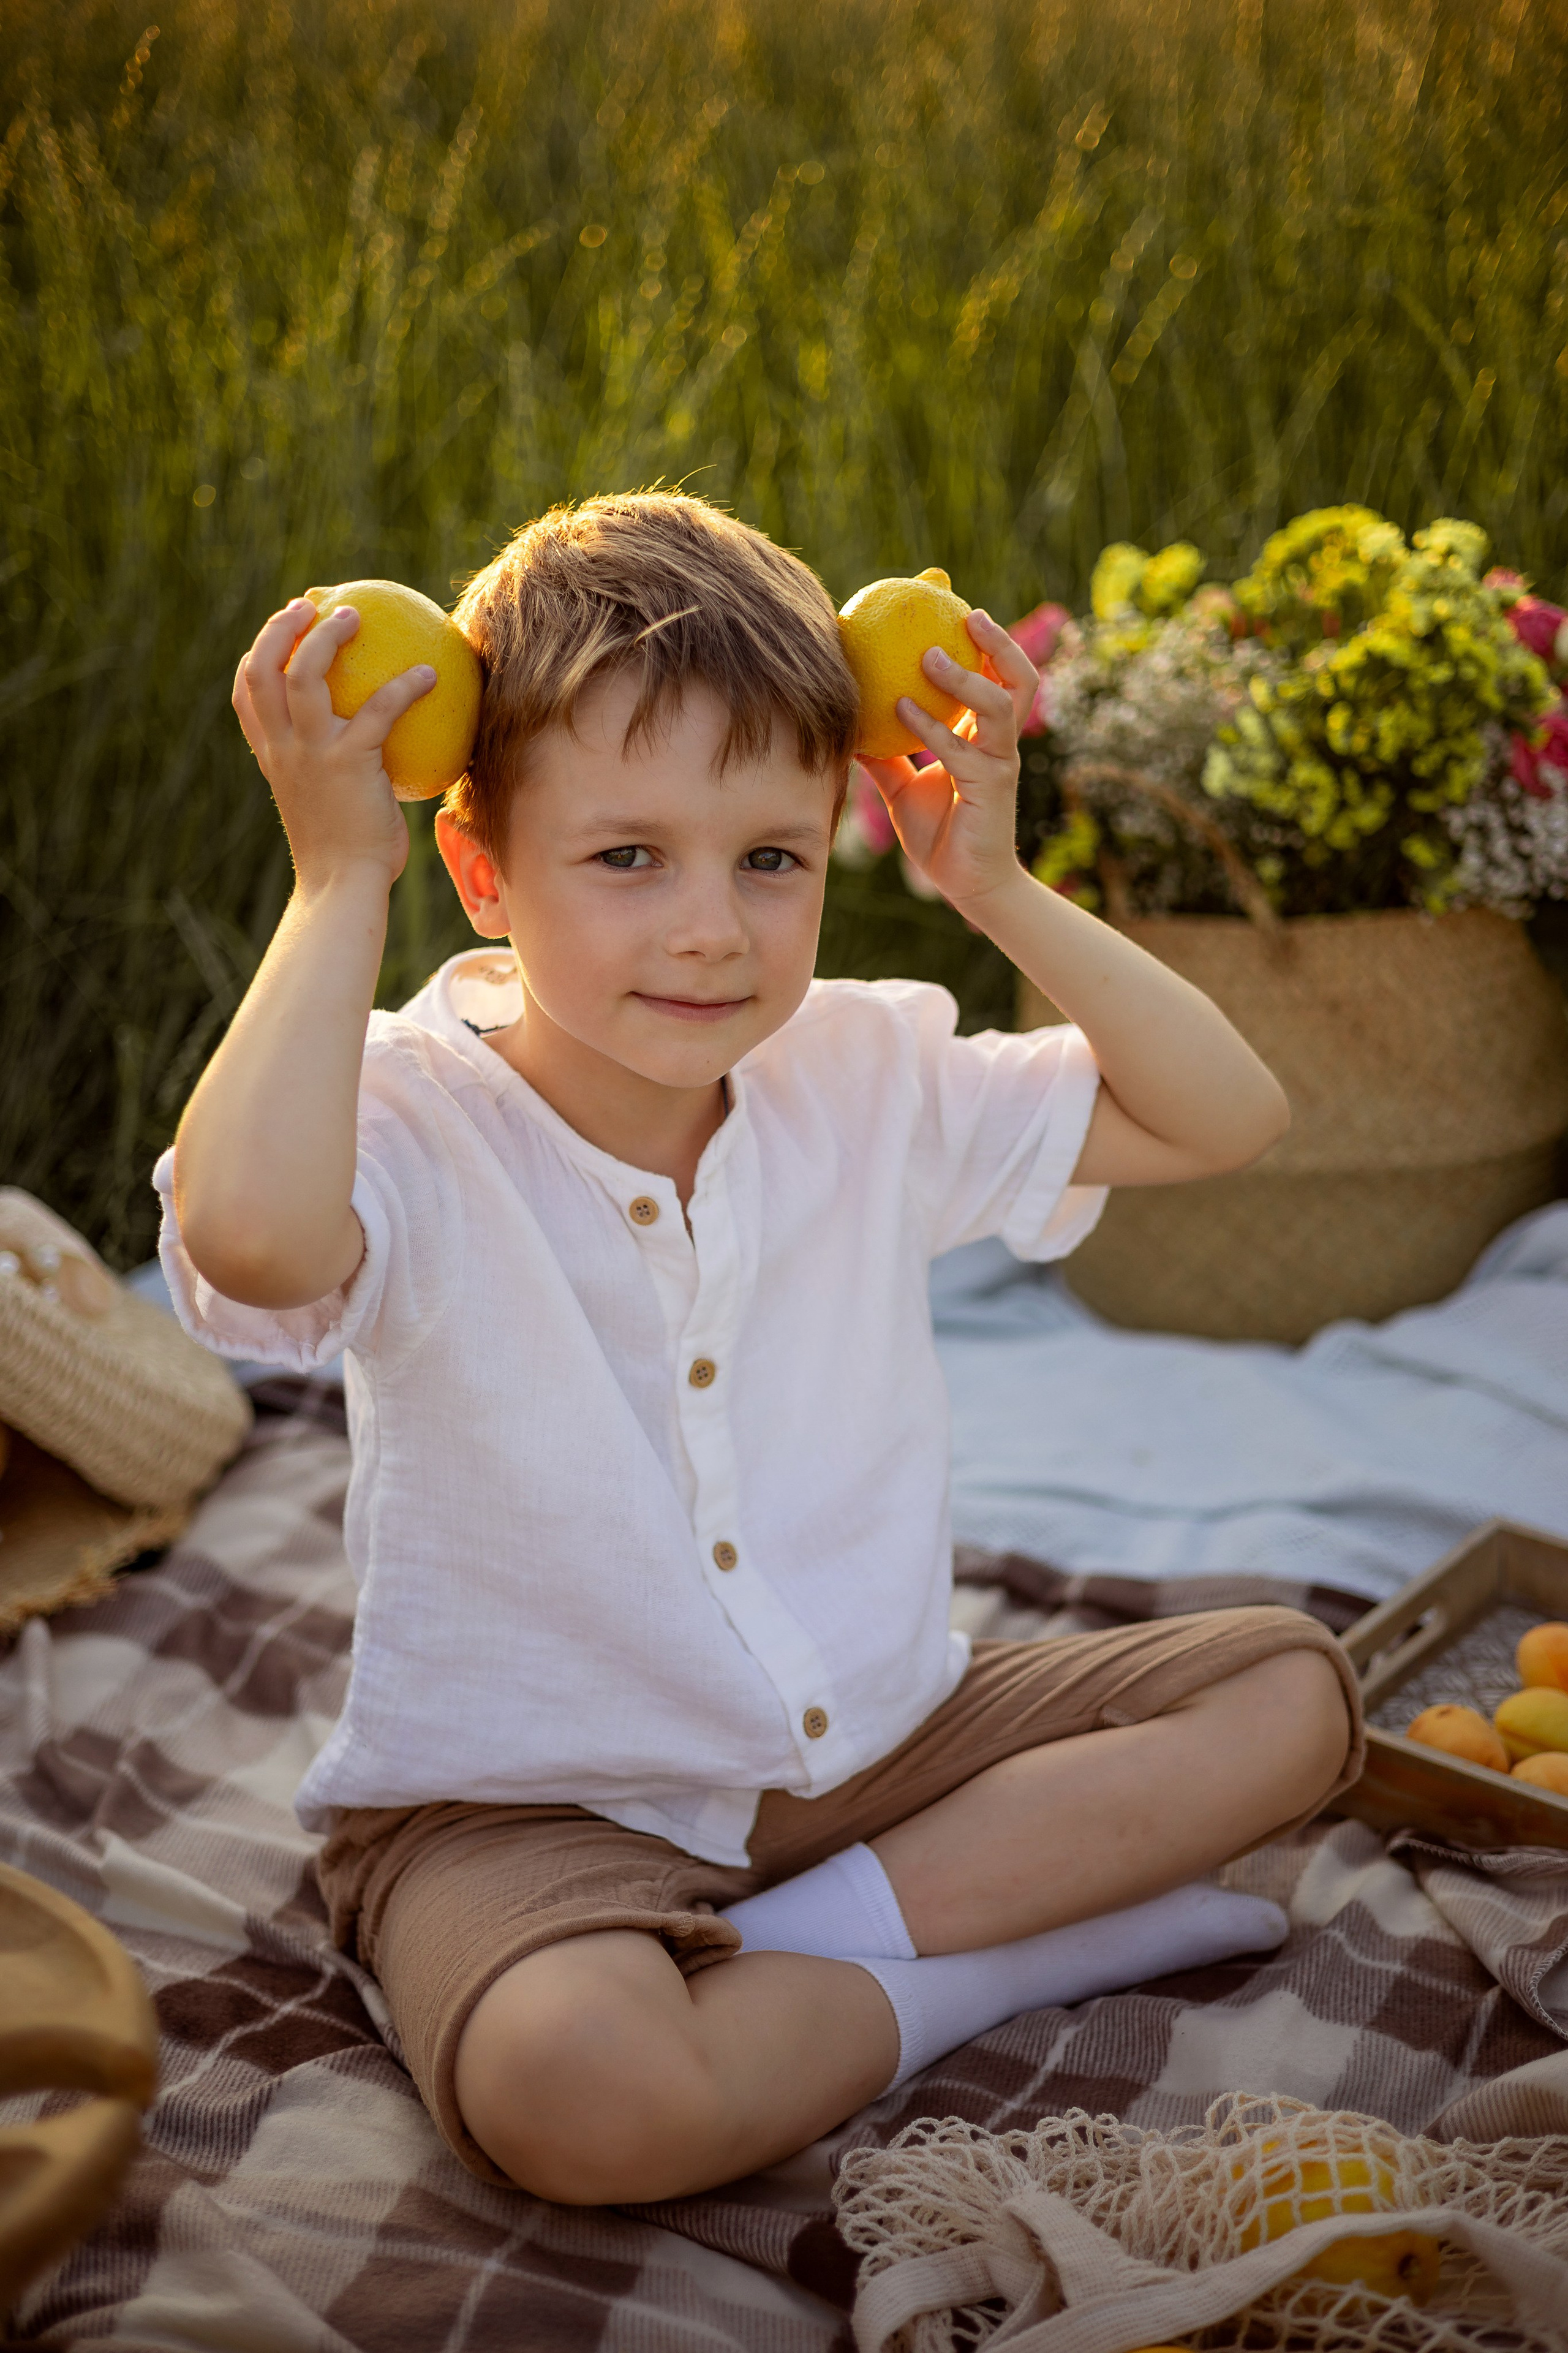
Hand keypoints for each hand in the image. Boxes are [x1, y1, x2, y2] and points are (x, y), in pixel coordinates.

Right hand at [232, 598, 435, 892]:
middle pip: (262, 669)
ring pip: (303, 675)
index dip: (257, 655)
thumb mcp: (329, 805)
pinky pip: (379, 710)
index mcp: (272, 757)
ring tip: (356, 616)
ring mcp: (311, 753)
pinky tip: (429, 675)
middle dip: (280, 628)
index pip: (246, 694)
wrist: (343, 888)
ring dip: (327, 637)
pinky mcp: (348, 763)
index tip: (282, 632)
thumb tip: (378, 751)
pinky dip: (405, 687)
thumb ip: (337, 773)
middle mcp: (282, 749)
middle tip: (312, 605)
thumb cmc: (346, 854)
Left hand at [856, 611, 1037, 914]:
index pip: (996, 677)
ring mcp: (1000, 763)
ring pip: (1000, 705)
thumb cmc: (940, 835)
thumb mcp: (902, 787)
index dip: (986, 642)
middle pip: (1020, 678)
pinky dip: (931, 726)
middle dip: (1001, 642)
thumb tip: (846, 722)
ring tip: (931, 655)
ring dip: (966, 677)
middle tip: (968, 612)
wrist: (968, 885)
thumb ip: (883, 754)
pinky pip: (961, 749)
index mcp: (986, 736)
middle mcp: (1000, 743)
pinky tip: (900, 708)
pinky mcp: (991, 788)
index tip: (957, 607)